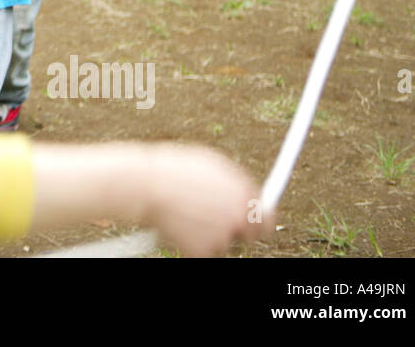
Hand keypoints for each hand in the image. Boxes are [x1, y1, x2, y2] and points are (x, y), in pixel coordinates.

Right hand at [144, 145, 270, 256]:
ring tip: (187, 212)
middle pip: (250, 234)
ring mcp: (222, 236)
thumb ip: (237, 182)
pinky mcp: (203, 250)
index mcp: (245, 194)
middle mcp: (238, 217)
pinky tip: (179, 223)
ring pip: (223, 241)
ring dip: (211, 232)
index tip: (251, 221)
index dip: (259, 220)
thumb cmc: (174, 169)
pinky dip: (192, 241)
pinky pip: (203, 249)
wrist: (146, 185)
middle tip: (216, 220)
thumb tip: (250, 193)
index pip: (268, 218)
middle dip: (237, 228)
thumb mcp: (213, 164)